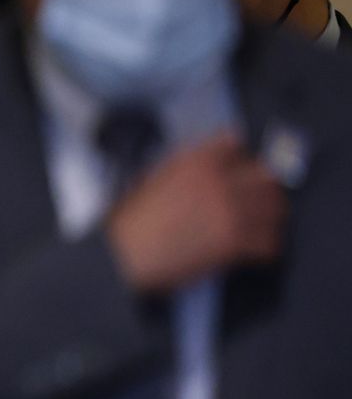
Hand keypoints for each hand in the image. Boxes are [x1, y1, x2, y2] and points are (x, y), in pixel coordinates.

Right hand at [106, 133, 286, 293]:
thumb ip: (185, 164)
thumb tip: (210, 164)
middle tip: (258, 201)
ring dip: (269, 218)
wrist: (123, 256)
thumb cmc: (129, 222)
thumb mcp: (152, 176)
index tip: (238, 168)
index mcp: (195, 161)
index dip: (238, 158)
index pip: (235, 142)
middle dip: (264, 189)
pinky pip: (270, 243)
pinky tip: (253, 251)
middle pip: (266, 175)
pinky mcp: (234, 242)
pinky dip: (265, 248)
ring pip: (275, 209)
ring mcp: (230, 211)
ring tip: (259, 227)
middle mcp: (218, 181)